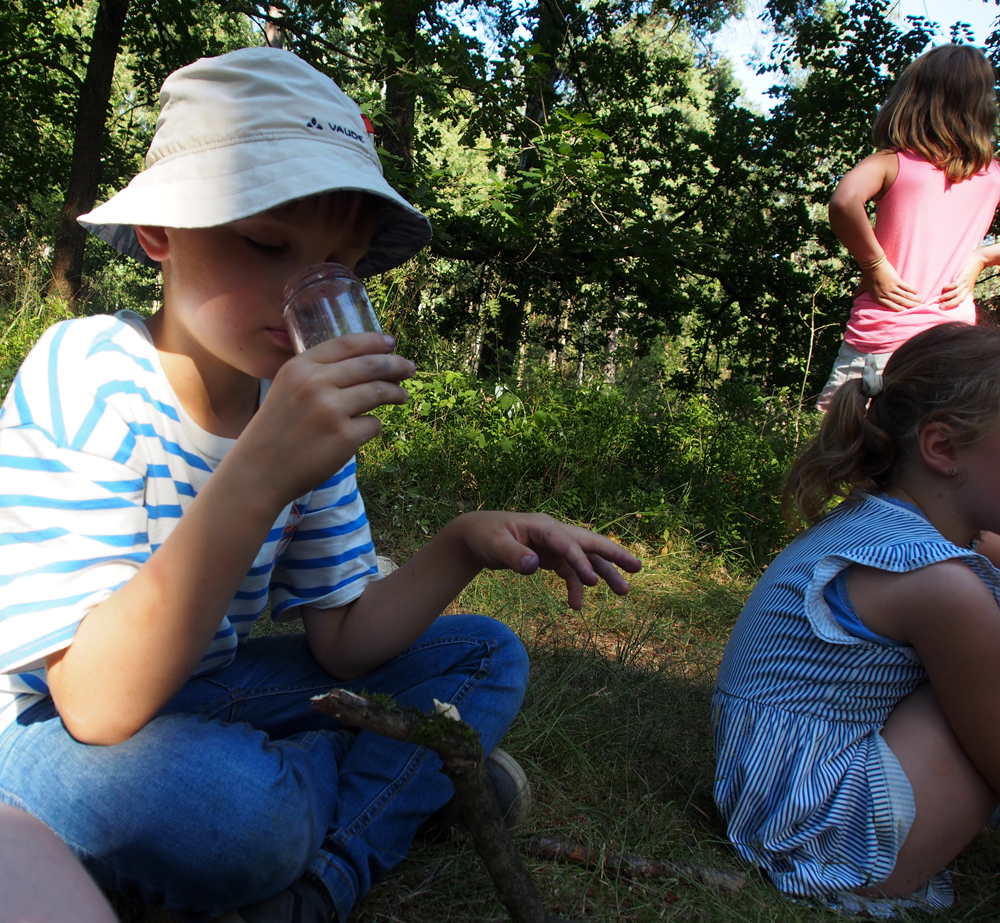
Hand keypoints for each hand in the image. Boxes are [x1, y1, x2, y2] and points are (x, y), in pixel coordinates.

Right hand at [231, 332, 413, 505]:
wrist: (258, 472)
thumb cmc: (275, 432)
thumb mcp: (286, 389)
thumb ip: (316, 374)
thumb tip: (365, 364)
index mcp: (300, 367)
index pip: (346, 344)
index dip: (373, 342)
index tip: (390, 343)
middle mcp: (316, 383)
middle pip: (371, 365)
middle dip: (396, 365)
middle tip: (409, 368)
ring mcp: (332, 410)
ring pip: (379, 392)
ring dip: (396, 393)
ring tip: (401, 396)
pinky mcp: (345, 438)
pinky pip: (373, 424)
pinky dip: (373, 426)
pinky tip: (363, 431)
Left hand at [455, 511, 641, 608]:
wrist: (475, 536)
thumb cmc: (485, 536)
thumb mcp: (494, 546)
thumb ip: (514, 556)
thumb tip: (534, 566)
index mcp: (542, 525)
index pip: (567, 543)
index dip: (580, 561)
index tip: (592, 581)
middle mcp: (553, 533)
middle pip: (589, 542)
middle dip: (614, 554)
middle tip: (637, 567)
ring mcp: (553, 545)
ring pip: (585, 558)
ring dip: (603, 573)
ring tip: (624, 592)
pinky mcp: (549, 557)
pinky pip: (569, 572)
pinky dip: (576, 586)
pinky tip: (576, 605)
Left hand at [858, 259, 920, 310]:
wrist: (873, 265)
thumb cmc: (867, 276)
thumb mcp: (862, 287)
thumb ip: (859, 294)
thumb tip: (854, 299)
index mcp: (878, 298)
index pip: (891, 306)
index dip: (899, 310)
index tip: (906, 312)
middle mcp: (886, 294)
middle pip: (900, 302)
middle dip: (910, 306)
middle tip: (919, 308)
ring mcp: (892, 288)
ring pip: (905, 296)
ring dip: (914, 299)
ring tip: (921, 302)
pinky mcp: (896, 281)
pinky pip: (906, 287)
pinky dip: (912, 290)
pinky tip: (917, 292)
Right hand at [940, 251, 985, 308]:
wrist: (980, 260)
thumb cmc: (970, 269)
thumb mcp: (967, 280)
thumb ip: (960, 285)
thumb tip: (947, 290)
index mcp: (968, 290)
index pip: (960, 300)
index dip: (951, 305)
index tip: (942, 308)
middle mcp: (967, 288)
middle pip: (959, 299)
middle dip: (949, 304)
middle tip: (940, 307)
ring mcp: (966, 283)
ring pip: (956, 293)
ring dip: (947, 297)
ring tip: (939, 299)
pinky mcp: (964, 277)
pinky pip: (956, 285)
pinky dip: (949, 288)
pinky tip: (944, 288)